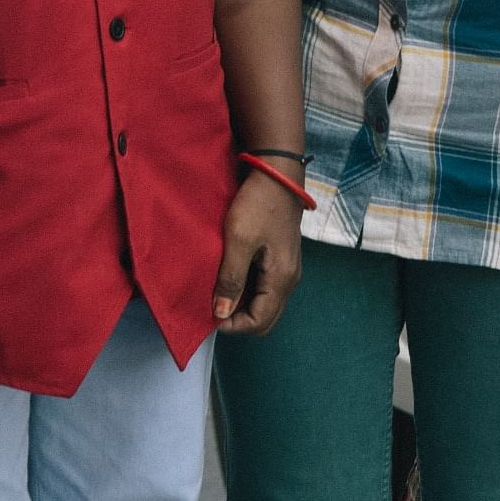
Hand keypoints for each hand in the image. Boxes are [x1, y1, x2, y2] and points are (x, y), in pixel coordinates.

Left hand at [213, 169, 303, 336]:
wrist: (277, 174)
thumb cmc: (258, 205)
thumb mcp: (239, 240)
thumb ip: (231, 279)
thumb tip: (222, 314)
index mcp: (281, 279)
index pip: (259, 322)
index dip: (233, 325)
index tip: (209, 314)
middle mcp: (290, 280)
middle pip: (265, 318)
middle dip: (239, 320)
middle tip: (214, 307)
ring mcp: (288, 269)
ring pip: (266, 304)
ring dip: (243, 306)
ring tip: (219, 293)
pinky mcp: (282, 259)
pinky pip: (266, 288)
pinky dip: (249, 292)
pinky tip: (231, 278)